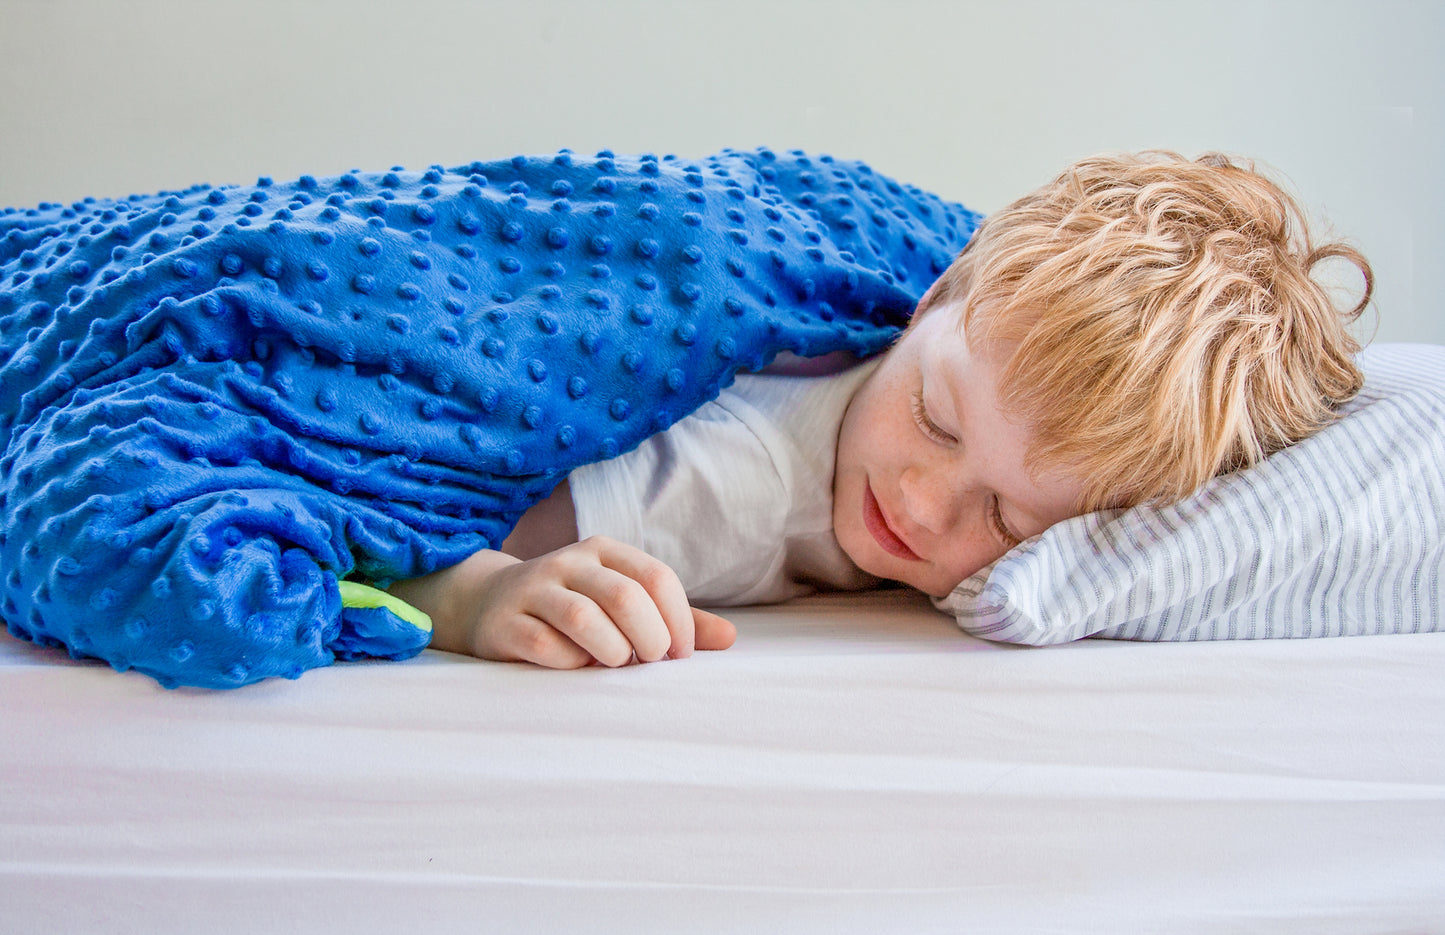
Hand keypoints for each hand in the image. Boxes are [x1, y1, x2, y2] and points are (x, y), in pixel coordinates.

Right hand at [391, 537, 735, 668]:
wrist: (486, 604)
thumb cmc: (572, 608)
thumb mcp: (621, 602)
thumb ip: (674, 619)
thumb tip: (730, 639)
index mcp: (605, 551)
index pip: (656, 577)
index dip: (678, 620)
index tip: (680, 654)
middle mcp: (569, 563)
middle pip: (624, 596)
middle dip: (650, 637)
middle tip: (651, 662)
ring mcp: (533, 590)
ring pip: (584, 618)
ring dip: (612, 652)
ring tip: (616, 665)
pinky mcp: (505, 623)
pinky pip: (543, 645)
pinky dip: (568, 665)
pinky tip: (575, 669)